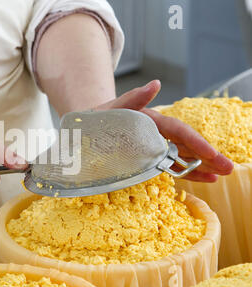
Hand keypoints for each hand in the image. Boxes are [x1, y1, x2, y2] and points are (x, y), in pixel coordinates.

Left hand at [96, 80, 233, 181]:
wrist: (83, 131)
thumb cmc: (97, 118)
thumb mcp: (111, 108)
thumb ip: (133, 98)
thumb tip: (155, 84)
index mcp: (150, 119)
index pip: (178, 130)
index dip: (196, 143)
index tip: (212, 155)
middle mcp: (155, 133)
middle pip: (186, 144)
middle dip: (208, 156)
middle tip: (229, 168)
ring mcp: (153, 146)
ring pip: (182, 156)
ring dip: (201, 166)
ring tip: (220, 176)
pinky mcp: (147, 158)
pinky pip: (169, 165)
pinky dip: (185, 172)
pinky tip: (202, 178)